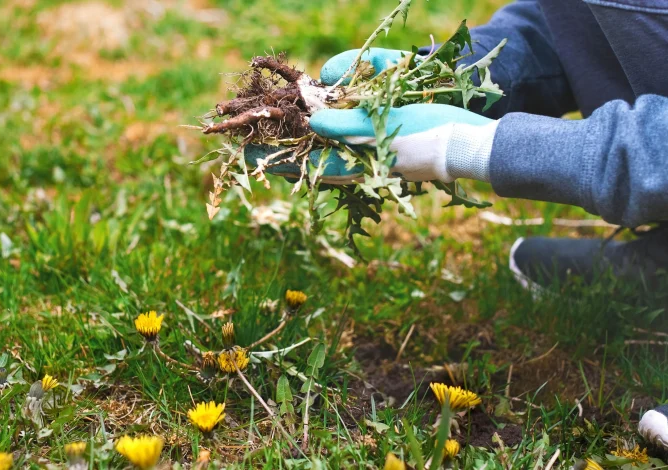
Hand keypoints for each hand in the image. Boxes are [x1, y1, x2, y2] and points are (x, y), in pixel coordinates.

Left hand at [246, 49, 499, 183]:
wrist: (469, 144)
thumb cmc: (429, 136)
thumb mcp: (386, 128)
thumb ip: (348, 125)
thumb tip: (314, 120)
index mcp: (354, 162)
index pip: (304, 162)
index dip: (275, 156)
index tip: (247, 149)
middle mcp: (355, 160)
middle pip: (308, 156)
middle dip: (281, 149)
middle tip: (252, 141)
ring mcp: (367, 153)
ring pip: (323, 148)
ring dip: (300, 141)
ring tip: (274, 135)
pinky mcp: (380, 142)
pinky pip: (344, 140)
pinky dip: (326, 134)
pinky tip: (316, 126)